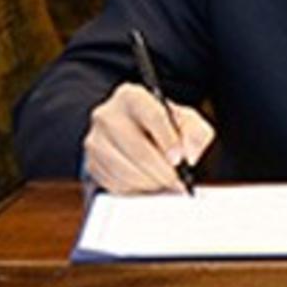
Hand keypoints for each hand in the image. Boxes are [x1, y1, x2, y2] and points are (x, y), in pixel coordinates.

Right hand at [84, 83, 214, 192]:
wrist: (137, 135)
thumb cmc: (164, 127)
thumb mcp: (187, 122)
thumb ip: (196, 134)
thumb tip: (189, 155)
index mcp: (132, 96)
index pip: (152, 116)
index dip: (168, 141)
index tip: (180, 160)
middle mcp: (107, 114)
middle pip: (137, 149)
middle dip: (162, 170)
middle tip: (179, 182)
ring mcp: (95, 140)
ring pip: (125, 170)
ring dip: (150, 182)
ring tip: (165, 182)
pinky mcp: (91, 164)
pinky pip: (115, 184)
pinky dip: (136, 189)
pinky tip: (148, 184)